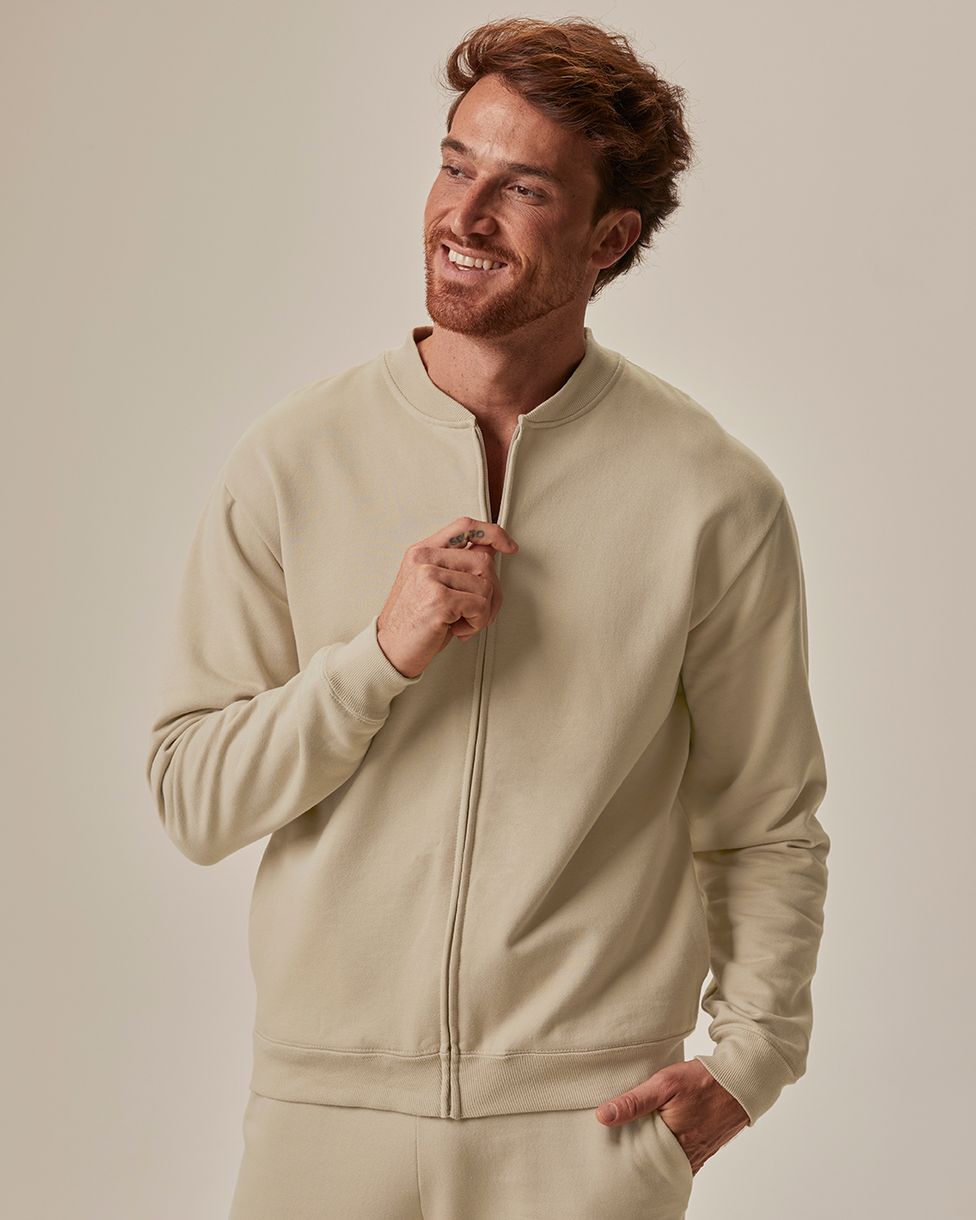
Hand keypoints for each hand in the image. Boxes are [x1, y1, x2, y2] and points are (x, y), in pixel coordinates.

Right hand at [376, 516, 519, 677]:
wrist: (391, 650)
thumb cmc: (414, 622)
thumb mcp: (432, 586)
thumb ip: (457, 566)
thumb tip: (491, 552)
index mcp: (422, 552)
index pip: (465, 527)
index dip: (492, 533)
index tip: (507, 545)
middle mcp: (424, 560)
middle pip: (483, 561)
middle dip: (492, 592)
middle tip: (478, 612)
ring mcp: (430, 577)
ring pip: (486, 586)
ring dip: (482, 612)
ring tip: (461, 622)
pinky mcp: (439, 599)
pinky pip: (481, 606)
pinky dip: (477, 623)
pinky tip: (458, 629)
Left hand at [594, 1059, 749, 1175]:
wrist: (740, 1080)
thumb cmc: (703, 1081)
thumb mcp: (664, 1084)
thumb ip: (634, 1102)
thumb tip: (604, 1115)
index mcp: (674, 1144)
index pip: (641, 1160)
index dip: (625, 1154)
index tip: (611, 1147)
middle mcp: (687, 1156)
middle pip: (655, 1164)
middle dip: (639, 1158)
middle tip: (620, 1149)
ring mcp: (698, 1155)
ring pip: (668, 1162)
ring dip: (655, 1155)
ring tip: (637, 1144)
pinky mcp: (705, 1150)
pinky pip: (682, 1159)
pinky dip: (670, 1153)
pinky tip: (660, 1141)